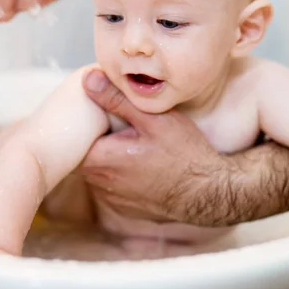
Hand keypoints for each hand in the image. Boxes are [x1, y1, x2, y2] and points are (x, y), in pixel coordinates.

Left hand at [80, 68, 223, 224]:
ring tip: (138, 144)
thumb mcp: (152, 119)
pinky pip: (115, 184)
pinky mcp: (124, 208)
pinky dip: (124, 173)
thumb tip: (88, 80)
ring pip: (102, 167)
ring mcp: (111, 199)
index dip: (93, 118)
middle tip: (128, 125)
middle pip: (89, 150)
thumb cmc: (183, 154)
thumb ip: (116, 100)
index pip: (79, 133)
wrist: (209, 192)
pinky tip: (145, 165)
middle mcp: (98, 183)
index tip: (111, 111)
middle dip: (104, 136)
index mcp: (99, 159)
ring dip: (113, 155)